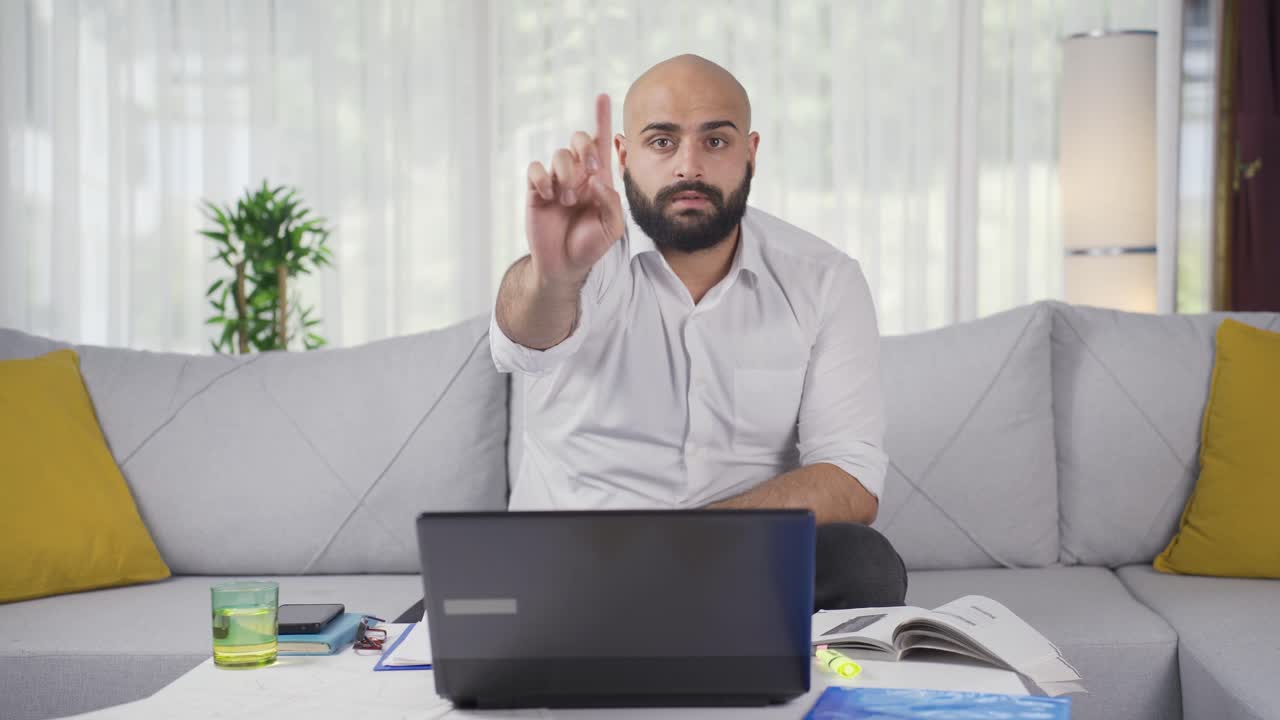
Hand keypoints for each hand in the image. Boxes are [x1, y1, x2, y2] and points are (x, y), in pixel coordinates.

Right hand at [525, 93, 624, 288]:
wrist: (563, 265)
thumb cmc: (590, 246)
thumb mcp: (611, 228)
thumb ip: (611, 202)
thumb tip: (595, 178)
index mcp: (599, 179)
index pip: (602, 143)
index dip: (603, 118)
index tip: (603, 96)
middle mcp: (578, 174)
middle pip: (579, 140)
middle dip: (585, 150)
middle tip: (590, 174)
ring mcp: (556, 180)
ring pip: (559, 155)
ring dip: (566, 175)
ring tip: (566, 200)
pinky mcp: (536, 189)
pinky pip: (536, 169)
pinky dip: (543, 179)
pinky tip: (548, 196)